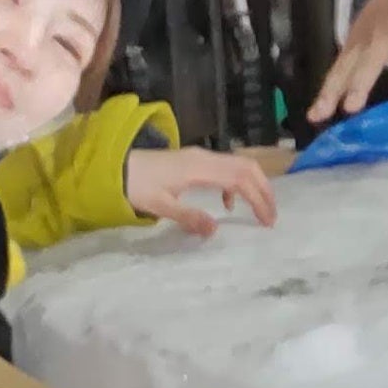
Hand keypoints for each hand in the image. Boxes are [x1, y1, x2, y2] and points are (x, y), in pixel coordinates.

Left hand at [126, 146, 277, 236]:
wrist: (115, 166)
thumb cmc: (136, 185)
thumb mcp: (159, 205)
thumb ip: (188, 217)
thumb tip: (215, 230)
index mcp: (199, 168)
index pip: (241, 179)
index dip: (258, 199)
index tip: (268, 221)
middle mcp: (204, 158)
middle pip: (247, 167)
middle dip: (264, 190)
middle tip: (272, 216)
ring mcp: (200, 157)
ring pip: (239, 165)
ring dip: (253, 186)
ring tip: (259, 211)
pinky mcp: (194, 161)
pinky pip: (225, 168)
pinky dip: (236, 184)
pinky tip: (228, 204)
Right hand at [311, 0, 387, 119]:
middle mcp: (381, 39)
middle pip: (369, 62)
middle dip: (360, 84)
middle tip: (351, 107)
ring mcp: (360, 44)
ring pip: (343, 68)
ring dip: (331, 91)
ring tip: (320, 115)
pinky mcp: (347, 49)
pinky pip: (334, 71)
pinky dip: (324, 92)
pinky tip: (315, 114)